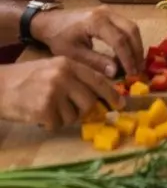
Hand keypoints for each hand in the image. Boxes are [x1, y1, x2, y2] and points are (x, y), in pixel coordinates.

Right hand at [0, 57, 121, 130]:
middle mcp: (64, 75)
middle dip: (83, 110)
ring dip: (64, 117)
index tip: (120, 105)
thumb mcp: (52, 69)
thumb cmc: (25, 78)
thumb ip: (74, 78)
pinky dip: (50, 123)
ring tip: (48, 108)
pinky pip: (58, 124)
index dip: (112, 94)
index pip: (98, 79)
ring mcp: (54, 92)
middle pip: (89, 101)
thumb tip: (98, 98)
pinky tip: (38, 113)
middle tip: (69, 110)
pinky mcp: (44, 108)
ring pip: (75, 115)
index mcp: (68, 63)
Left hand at [29, 7, 143, 77]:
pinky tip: (129, 54)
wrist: (50, 21)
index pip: (119, 40)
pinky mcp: (110, 14)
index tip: (131, 74)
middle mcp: (107, 13)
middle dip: (136, 52)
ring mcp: (110, 11)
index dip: (127, 58)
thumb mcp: (74, 54)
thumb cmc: (59, 37)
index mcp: (97, 22)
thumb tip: (116, 72)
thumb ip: (95, 62)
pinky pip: (126, 26)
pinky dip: (131, 40)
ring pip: (131, 27)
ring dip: (136, 46)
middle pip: (131, 30)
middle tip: (138, 70)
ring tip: (136, 64)